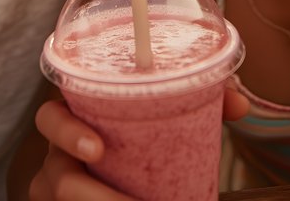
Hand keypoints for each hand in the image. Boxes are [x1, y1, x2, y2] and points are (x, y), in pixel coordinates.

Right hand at [28, 88, 247, 199]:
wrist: (132, 173)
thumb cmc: (142, 131)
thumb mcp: (165, 115)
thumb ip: (201, 99)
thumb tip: (239, 104)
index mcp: (74, 118)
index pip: (50, 116)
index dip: (66, 131)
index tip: (98, 148)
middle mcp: (58, 156)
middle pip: (55, 177)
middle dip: (89, 195)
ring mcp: (58, 190)